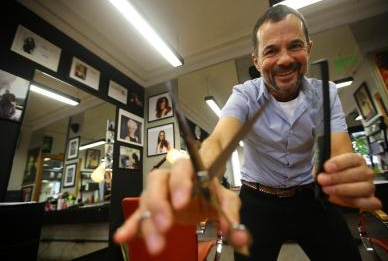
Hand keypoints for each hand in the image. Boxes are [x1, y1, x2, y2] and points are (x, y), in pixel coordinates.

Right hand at [114, 158, 249, 254]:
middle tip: (165, 225)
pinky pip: (137, 214)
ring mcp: (158, 192)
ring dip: (147, 221)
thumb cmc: (212, 192)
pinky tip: (122, 237)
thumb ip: (232, 217)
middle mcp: (171, 178)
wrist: (203, 192)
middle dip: (159, 203)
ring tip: (155, 244)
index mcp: (191, 171)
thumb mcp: (226, 202)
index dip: (180, 182)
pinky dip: (131, 225)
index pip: (183, 168)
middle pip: (158, 181)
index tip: (181, 203)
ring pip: (146, 198)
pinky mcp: (150, 208)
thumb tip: (241, 238)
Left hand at [317, 152, 381, 210]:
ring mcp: (368, 186)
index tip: (326, 167)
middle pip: (359, 173)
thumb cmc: (331, 172)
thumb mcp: (325, 163)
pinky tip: (341, 199)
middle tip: (322, 179)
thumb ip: (323, 163)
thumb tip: (320, 172)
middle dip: (337, 177)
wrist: (334, 182)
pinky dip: (358, 202)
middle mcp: (365, 172)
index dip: (339, 163)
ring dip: (344, 190)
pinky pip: (371, 203)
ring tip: (327, 189)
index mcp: (356, 160)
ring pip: (364, 188)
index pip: (351, 159)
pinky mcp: (369, 200)